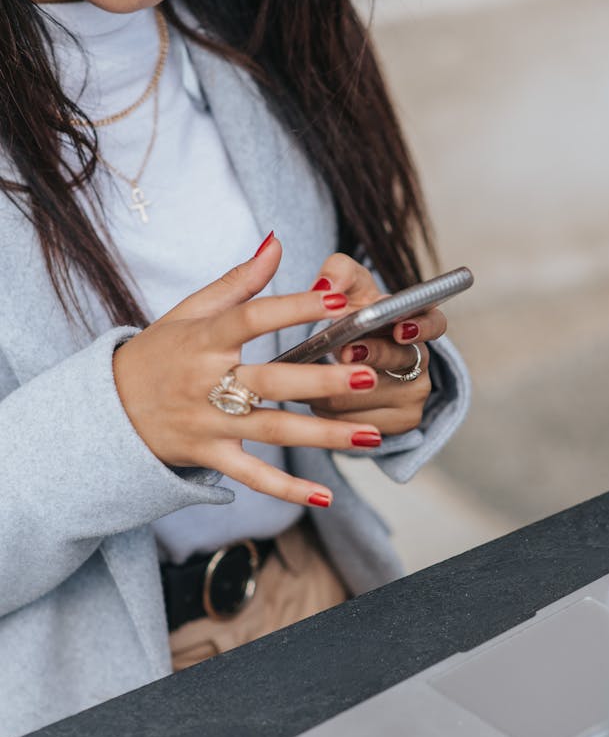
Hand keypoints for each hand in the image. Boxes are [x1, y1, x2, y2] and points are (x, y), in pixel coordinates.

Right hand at [112, 237, 381, 506]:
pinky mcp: (209, 456)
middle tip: (368, 374)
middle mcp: (206, 382)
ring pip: (274, 431)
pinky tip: (327, 495)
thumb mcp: (187, 312)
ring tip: (373, 434)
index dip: (296, 309)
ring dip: (325, 435)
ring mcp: (208, 423)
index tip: (339, 303)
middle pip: (272, 382)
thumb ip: (237, 281)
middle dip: (322, 381)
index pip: (253, 318)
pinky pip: (253, 475)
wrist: (107, 411)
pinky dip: (288, 489)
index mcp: (203, 339)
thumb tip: (276, 242)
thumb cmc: (156, 355)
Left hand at [306, 254, 447, 434]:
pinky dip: (328, 409)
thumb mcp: (348, 289)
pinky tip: (317, 397)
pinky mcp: (402, 423)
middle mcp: (421, 360)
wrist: (351, 361)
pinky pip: (355, 421)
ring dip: (331, 385)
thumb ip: (338, 272)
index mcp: (417, 322)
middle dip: (369, 355)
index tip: (400, 328)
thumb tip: (325, 286)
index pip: (435, 322)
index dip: (421, 326)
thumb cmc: (353, 317)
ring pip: (367, 394)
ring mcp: (414, 395)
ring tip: (309, 374)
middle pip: (396, 361)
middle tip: (345, 351)